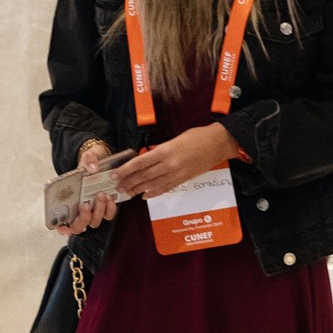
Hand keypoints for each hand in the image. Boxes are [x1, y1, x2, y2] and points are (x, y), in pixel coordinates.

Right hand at [53, 145, 118, 236]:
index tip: (63, 227)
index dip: (61, 228)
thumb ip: (88, 160)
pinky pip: (108, 215)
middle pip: (78, 226)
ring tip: (102, 194)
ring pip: (94, 222)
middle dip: (83, 218)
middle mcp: (80, 209)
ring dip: (98, 211)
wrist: (102, 159)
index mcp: (69, 201)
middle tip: (86, 204)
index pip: (61, 221)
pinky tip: (110, 198)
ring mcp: (93, 210)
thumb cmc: (90, 162)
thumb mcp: (88, 156)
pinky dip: (110, 209)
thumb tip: (92, 169)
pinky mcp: (106, 208)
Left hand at [115, 124, 240, 199]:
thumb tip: (145, 159)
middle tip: (117, 187)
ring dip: (138, 189)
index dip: (126, 170)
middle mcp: (170, 164)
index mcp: (165, 150)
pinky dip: (154, 192)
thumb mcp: (174, 139)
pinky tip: (145, 195)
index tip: (115, 174)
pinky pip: (166, 188)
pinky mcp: (184, 180)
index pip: (140, 163)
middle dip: (129, 182)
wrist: (217, 144)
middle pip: (144, 175)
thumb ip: (159, 150)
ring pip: (153, 184)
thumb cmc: (196, 136)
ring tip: (127, 193)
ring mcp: (177, 174)